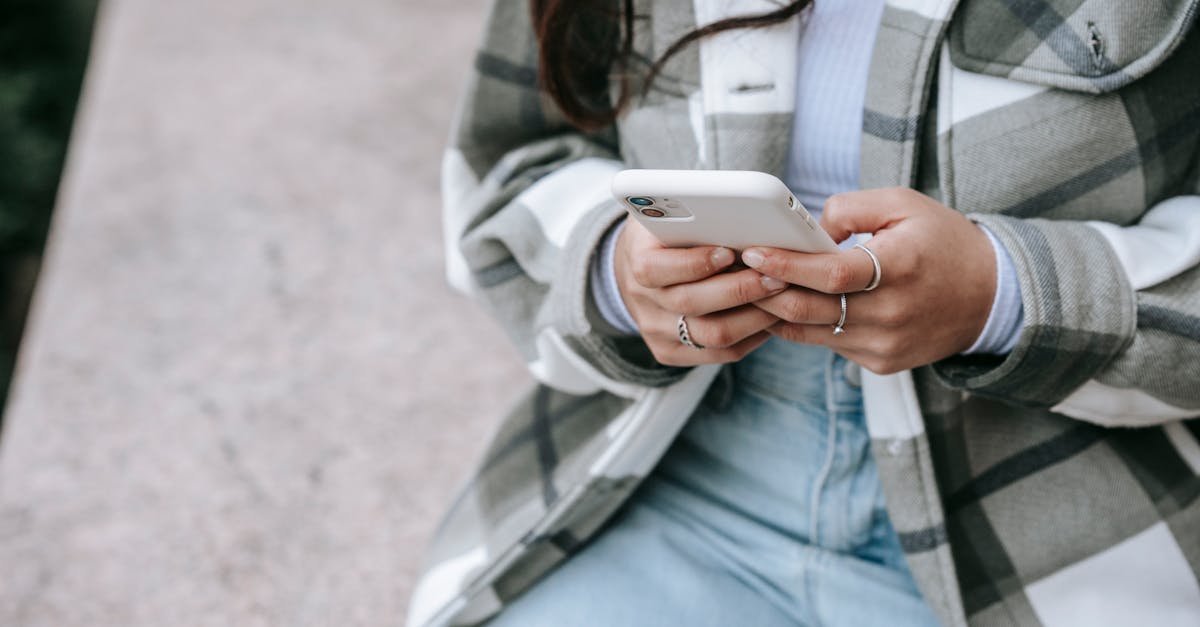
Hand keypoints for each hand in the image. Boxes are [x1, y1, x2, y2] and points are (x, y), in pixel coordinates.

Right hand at [614, 218, 786, 365]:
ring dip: (754, 317)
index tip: (729, 252)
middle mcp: (642, 301)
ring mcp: (656, 331)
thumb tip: (741, 219)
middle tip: (777, 277)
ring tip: (782, 297)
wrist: (639, 272)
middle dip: (740, 290)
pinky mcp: (671, 352)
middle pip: (691, 304)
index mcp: (636, 260)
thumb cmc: (666, 234)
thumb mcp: (669, 215)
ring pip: (712, 335)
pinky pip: (720, 354)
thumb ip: (693, 217)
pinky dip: (752, 335)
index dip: (694, 263)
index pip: (656, 268)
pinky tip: (772, 317)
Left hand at [743, 188, 996, 373]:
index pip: (831, 274)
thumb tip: (809, 230)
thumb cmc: (941, 242)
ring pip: (812, 332)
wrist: (990, 297)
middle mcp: (892, 312)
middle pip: (812, 309)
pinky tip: (788, 306)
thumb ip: (852, 208)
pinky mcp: (882, 362)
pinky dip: (804, 326)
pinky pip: (829, 344)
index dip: (786, 266)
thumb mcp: (905, 204)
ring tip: (751, 288)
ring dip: (777, 311)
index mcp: (900, 267)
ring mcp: (886, 344)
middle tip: (736, 272)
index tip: (752, 252)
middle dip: (767, 291)